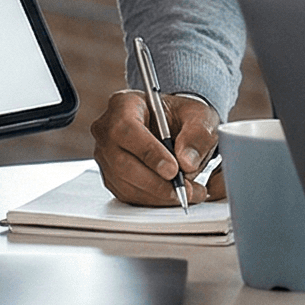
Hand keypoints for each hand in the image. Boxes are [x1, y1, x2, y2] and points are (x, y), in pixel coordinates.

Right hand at [93, 88, 224, 205]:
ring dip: (158, 194)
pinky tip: (173, 195)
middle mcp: (107, 130)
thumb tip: (186, 163)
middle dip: (155, 182)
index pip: (126, 129)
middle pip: (121, 162)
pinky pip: (128, 195)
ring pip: (124, 183)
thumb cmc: (180, 116)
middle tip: (185, 190)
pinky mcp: (111, 176)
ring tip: (188, 193)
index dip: (148, 152)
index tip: (173, 170)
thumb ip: (197, 135)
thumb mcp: (198, 115)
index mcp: (123, 104)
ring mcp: (106, 155)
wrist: (174, 126)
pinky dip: (153, 200)